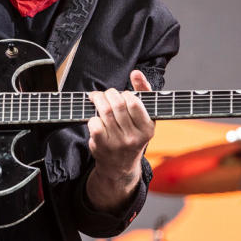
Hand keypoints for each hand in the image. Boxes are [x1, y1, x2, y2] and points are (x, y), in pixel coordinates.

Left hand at [85, 70, 154, 211]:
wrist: (120, 167)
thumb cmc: (133, 135)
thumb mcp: (144, 117)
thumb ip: (143, 93)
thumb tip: (136, 73)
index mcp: (148, 129)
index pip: (134, 103)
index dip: (125, 94)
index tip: (122, 94)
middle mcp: (134, 138)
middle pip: (117, 105)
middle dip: (109, 94)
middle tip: (106, 94)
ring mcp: (117, 143)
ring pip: (104, 112)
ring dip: (98, 100)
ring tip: (96, 98)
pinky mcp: (102, 146)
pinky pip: (94, 123)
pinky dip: (93, 117)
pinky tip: (96, 118)